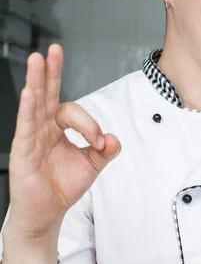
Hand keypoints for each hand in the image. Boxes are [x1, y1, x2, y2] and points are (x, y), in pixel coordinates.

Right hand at [8, 44, 120, 239]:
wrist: (47, 214)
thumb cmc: (62, 187)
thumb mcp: (91, 165)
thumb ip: (105, 151)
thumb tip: (114, 139)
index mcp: (57, 129)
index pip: (73, 112)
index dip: (89, 124)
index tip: (100, 142)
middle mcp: (43, 129)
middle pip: (47, 94)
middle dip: (51, 71)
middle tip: (54, 49)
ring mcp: (31, 138)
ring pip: (34, 105)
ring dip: (36, 80)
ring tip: (37, 59)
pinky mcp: (22, 152)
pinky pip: (25, 127)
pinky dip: (27, 109)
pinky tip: (29, 93)